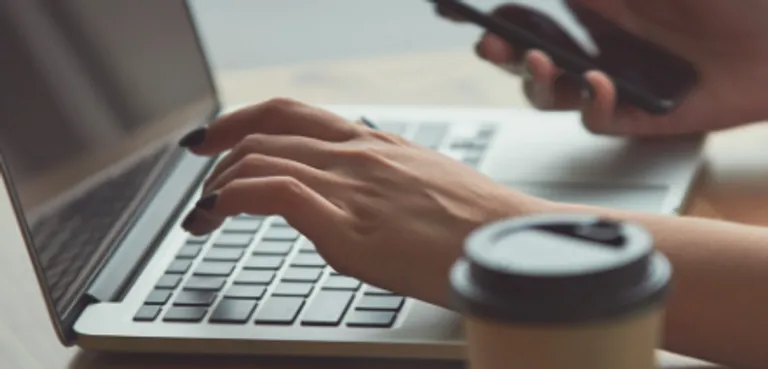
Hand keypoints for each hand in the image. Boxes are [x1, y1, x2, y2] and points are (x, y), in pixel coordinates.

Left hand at [178, 98, 549, 305]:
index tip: (216, 138)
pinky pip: (274, 192)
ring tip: (205, 213)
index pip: (291, 113)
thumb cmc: (475, 219)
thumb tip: (352, 201)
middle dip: (218, 150)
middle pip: (265, 130)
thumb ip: (380, 183)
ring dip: (219, 184)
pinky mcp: (349, 227)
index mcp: (372, 144)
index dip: (240, 120)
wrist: (509, 241)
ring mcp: (351, 187)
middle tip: (200, 177)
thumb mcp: (422, 182)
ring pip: (260, 158)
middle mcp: (356, 155)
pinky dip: (233, 197)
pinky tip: (219, 214)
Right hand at [436, 0, 767, 135]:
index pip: (531, 20)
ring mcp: (620, 82)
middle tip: (493, 45)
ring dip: (539, 84)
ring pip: (555, 98)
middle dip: (505, 55)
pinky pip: (600, 121)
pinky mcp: (643, 114)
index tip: (469, 17)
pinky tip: (602, 84)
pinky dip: (593, 105)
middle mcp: (601, 46)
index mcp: (597, 10)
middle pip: (531, 62)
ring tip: (547, 65)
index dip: (499, 24)